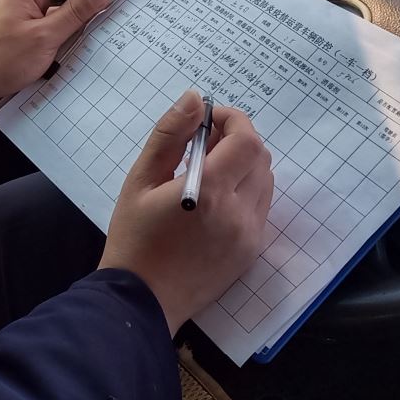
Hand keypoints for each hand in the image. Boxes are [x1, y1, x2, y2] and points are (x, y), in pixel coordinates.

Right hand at [100, 93, 273, 333]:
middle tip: (204, 143)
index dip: (233, 119)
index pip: (245, 139)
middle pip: (260, 157)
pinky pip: (261, 207)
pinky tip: (215, 200)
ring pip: (265, 181)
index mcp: (210, 192)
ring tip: (209, 171)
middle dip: (238, 139)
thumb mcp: (140, 180)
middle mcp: (239, 213)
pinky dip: (246, 191)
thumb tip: (194, 98)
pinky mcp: (251, 252)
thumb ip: (170, 135)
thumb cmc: (133, 238)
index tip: (208, 118)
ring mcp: (250, 236)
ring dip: (244, 165)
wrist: (142, 300)